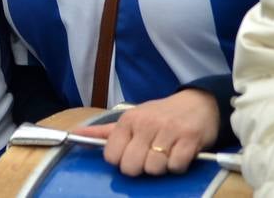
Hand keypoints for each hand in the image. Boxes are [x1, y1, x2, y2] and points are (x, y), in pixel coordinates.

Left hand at [73, 89, 219, 175]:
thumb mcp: (131, 119)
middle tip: (149, 157)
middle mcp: (145, 124)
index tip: (131, 155)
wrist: (198, 104)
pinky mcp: (189, 139)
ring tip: (166, 154)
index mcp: (128, 121)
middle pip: (131, 165)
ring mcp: (168, 131)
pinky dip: (178, 166)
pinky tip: (179, 154)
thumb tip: (75, 134)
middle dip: (140, 168)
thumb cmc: (160, 115)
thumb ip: (104, 131)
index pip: (112, 155)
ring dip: (161, 168)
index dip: (121, 161)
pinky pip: (176, 166)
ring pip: (154, 168)